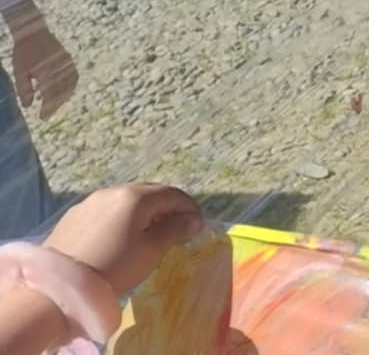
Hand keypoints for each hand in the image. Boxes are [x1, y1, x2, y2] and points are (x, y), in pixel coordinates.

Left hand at [10, 17, 75, 119]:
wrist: (34, 32)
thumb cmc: (23, 52)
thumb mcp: (19, 71)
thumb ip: (24, 89)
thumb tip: (28, 106)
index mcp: (46, 72)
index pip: (49, 95)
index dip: (47, 108)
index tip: (42, 118)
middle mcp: (59, 68)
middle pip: (61, 92)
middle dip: (55, 105)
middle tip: (46, 115)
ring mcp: (66, 64)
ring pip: (70, 86)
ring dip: (63, 97)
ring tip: (55, 106)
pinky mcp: (68, 60)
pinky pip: (74, 77)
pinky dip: (70, 87)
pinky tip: (65, 93)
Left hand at [43, 184, 203, 297]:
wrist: (60, 287)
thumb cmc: (114, 267)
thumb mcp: (151, 251)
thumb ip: (175, 230)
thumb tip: (192, 220)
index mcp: (135, 197)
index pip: (173, 194)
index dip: (190, 209)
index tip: (198, 227)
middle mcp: (113, 191)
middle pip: (149, 193)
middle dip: (168, 207)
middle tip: (177, 228)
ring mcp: (90, 202)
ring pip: (126, 201)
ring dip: (144, 212)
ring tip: (149, 232)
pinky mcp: (73, 216)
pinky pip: (107, 210)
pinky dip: (122, 218)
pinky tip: (120, 237)